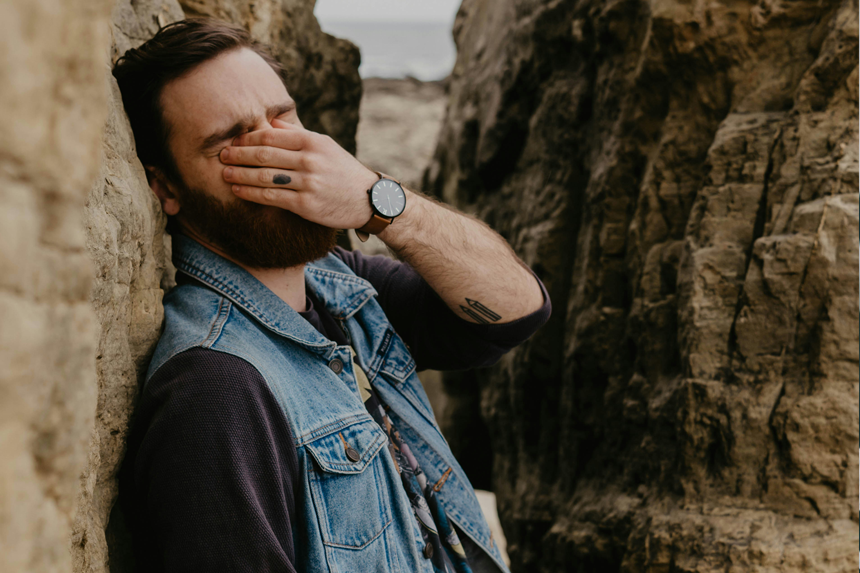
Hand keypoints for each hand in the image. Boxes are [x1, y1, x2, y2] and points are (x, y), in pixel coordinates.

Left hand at [219, 118, 377, 228]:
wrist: (368, 199)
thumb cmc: (342, 171)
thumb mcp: (325, 146)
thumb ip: (297, 135)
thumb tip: (270, 124)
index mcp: (313, 142)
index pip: (271, 136)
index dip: (247, 138)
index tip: (233, 140)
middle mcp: (310, 160)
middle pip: (264, 155)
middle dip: (238, 155)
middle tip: (221, 155)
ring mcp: (308, 183)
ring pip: (264, 176)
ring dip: (240, 174)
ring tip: (224, 173)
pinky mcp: (306, 204)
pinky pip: (271, 197)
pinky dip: (251, 193)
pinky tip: (238, 190)